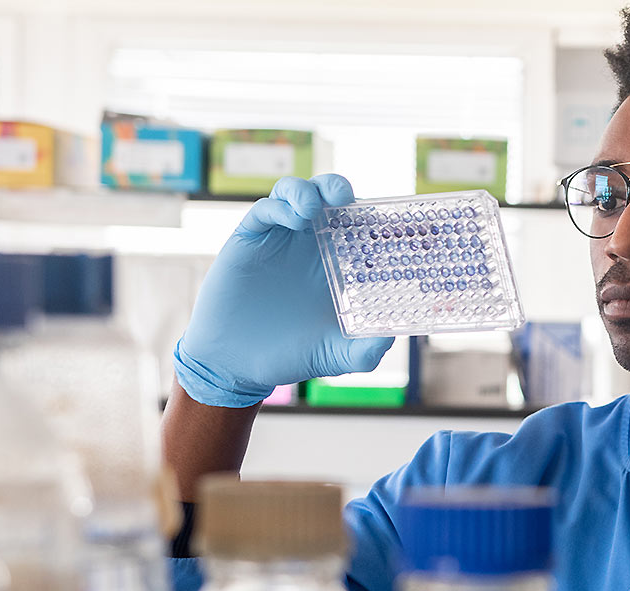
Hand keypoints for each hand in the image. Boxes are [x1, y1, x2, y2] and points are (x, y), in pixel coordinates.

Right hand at [174, 175, 393, 407]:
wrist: (240, 364)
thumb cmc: (293, 353)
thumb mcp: (338, 354)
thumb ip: (366, 350)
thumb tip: (389, 339)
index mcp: (337, 262)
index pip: (358, 224)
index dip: (372, 213)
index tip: (386, 216)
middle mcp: (310, 244)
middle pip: (327, 198)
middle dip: (338, 188)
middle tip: (346, 198)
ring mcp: (279, 238)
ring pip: (293, 193)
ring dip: (307, 191)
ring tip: (314, 207)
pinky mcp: (249, 240)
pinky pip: (264, 211)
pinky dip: (280, 207)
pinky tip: (294, 220)